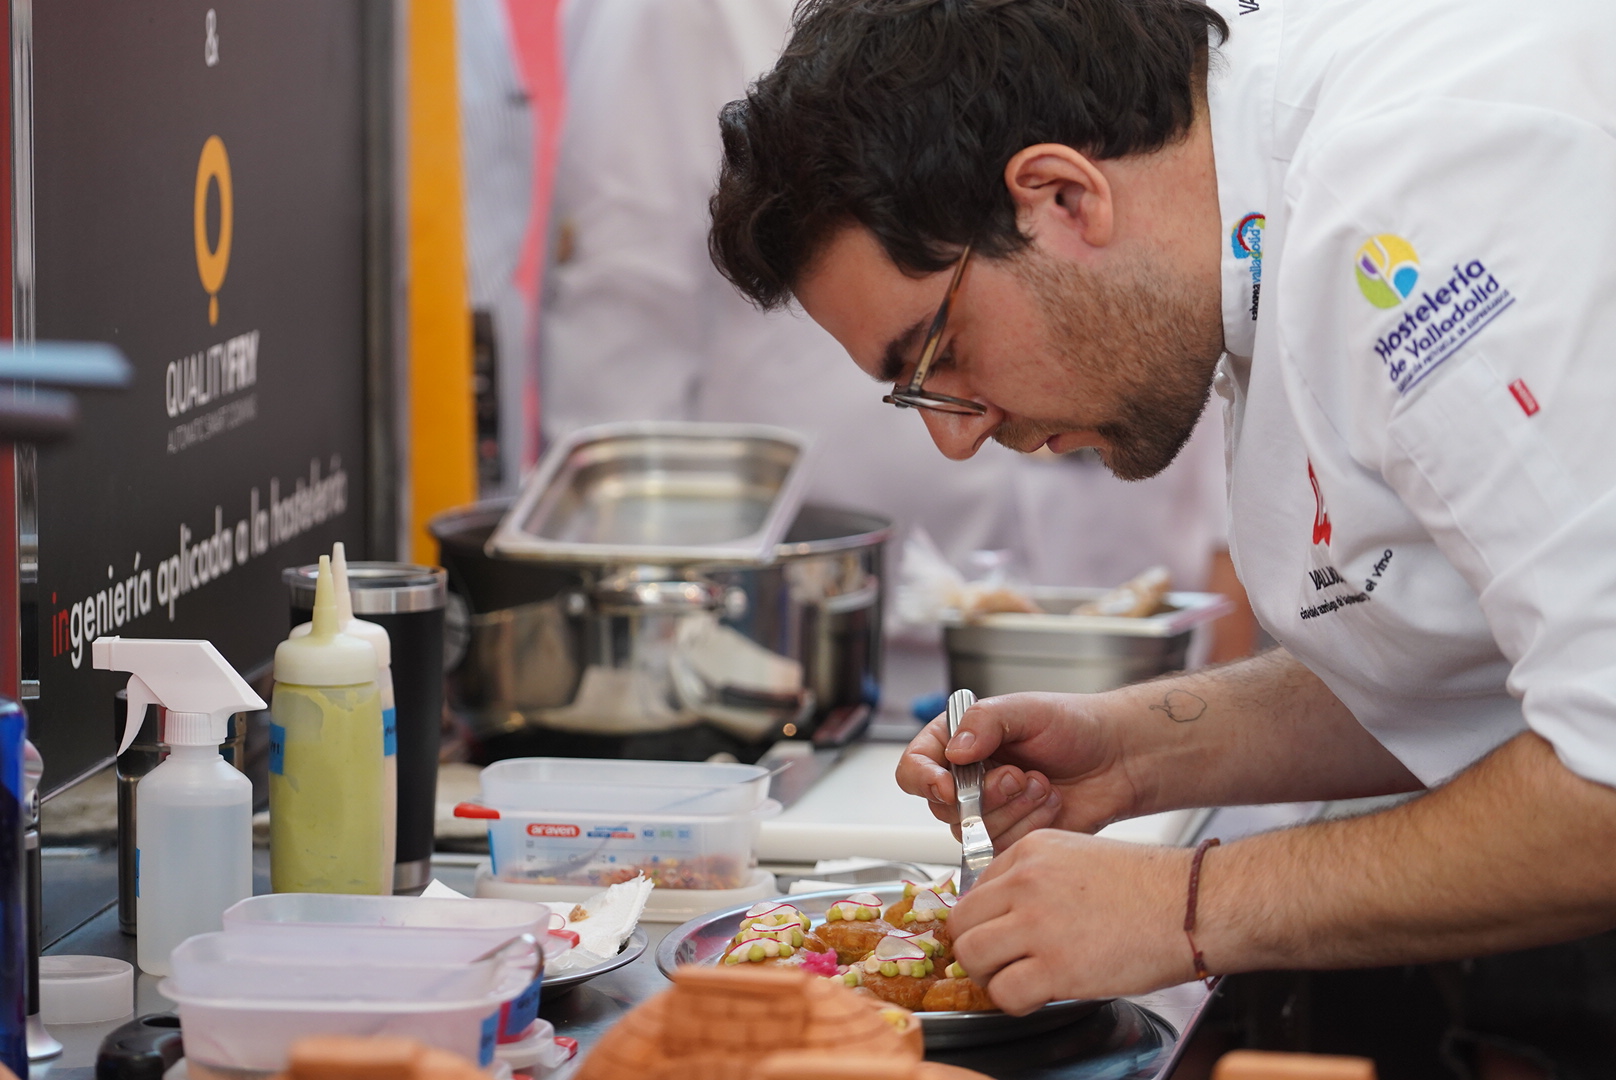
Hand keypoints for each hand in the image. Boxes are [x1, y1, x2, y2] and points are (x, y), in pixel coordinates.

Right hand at [896, 692, 1142, 849]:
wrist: (1118, 758)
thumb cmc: (1075, 726)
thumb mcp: (1026, 709)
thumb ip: (984, 721)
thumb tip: (953, 751)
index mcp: (958, 742)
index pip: (913, 768)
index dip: (924, 781)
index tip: (950, 787)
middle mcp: (965, 779)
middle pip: (942, 807)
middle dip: (985, 795)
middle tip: (1019, 774)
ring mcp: (988, 812)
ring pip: (973, 832)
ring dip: (1015, 809)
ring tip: (1043, 784)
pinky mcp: (1011, 838)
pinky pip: (1001, 848)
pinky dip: (1030, 826)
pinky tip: (1050, 803)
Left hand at [950, 830, 1193, 1012]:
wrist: (1193, 906)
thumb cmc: (1149, 888)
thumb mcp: (1079, 857)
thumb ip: (1036, 878)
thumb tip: (1004, 912)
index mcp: (1031, 851)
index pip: (973, 890)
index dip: (984, 921)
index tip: (997, 936)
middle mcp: (1026, 882)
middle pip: (961, 923)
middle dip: (975, 949)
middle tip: (1000, 962)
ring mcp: (1038, 924)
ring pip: (972, 957)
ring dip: (990, 976)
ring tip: (1018, 978)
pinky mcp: (1057, 967)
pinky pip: (1004, 993)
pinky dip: (1014, 1002)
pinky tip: (1037, 995)